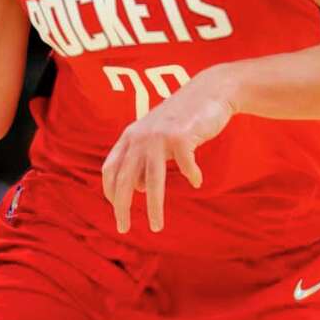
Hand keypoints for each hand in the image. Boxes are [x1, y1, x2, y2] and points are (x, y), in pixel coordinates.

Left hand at [101, 69, 234, 234]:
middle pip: (125, 179)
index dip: (110, 191)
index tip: (116, 211)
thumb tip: (137, 188)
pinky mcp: (182, 136)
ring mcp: (160, 136)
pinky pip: (185, 166)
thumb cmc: (183, 118)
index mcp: (131, 136)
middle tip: (123, 228)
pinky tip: (197, 181)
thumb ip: (144, 159)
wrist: (210, 90)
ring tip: (156, 226)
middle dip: (121, 207)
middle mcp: (140, 136)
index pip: (110, 169)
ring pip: (152, 180)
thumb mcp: (157, 137)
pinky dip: (191, 176)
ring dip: (153, 206)